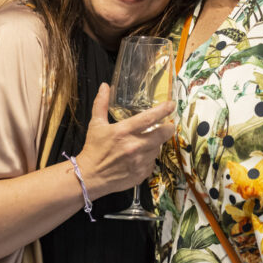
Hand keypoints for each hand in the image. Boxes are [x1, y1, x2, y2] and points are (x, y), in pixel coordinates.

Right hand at [77, 83, 174, 197]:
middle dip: (168, 128)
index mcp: (124, 131)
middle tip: (168, 125)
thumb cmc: (93, 149)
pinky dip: (149, 157)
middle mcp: (134, 146)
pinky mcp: (141, 173)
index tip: (172, 105)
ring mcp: (139, 161)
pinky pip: (152, 162)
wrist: (90, 176)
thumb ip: (101, 104)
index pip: (149, 118)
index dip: (163, 110)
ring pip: (158, 148)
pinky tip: (141, 156)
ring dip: (156, 143)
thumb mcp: (96, 124)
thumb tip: (105, 86)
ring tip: (148, 141)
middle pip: (162, 134)